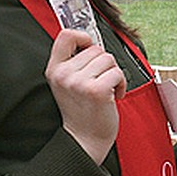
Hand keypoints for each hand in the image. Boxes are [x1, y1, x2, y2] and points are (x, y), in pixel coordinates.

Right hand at [46, 29, 124, 163]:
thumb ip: (74, 63)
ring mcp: (79, 82)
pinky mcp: (96, 90)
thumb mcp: (67, 84)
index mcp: (54, 69)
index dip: (83, 37)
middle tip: (101, 81)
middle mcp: (64, 74)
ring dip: (114, 74)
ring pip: (109, 59)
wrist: (85, 139)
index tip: (90, 47)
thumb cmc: (81, 111)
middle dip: (104, 64)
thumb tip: (91, 41)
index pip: (66, 36)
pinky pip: (117, 73)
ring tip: (107, 89)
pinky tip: (114, 96)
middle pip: (96, 48)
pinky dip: (122, 84)